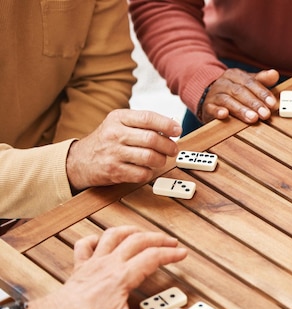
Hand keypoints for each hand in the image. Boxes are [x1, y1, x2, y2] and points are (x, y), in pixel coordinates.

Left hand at [21, 226, 187, 308]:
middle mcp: (109, 264)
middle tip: (170, 242)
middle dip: (158, 239)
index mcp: (122, 276)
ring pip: (114, 236)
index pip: (153, 257)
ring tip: (143, 232)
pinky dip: (95, 239)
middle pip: (138, 241)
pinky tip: (102, 240)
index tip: (182, 253)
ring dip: (131, 231)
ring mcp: (94, 262)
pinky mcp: (81, 266)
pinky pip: (86, 245)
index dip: (171, 254)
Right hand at [66, 109, 180, 190]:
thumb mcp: (119, 124)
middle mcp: (115, 134)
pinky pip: (142, 173)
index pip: (147, 118)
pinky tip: (146, 169)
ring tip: (161, 159)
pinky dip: (149, 172)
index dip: (166, 124)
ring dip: (161, 160)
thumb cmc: (107, 141)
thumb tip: (172, 127)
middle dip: (168, 146)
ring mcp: (113, 153)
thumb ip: (142, 124)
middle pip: (151, 139)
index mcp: (118, 118)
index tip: (178, 130)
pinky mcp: (114, 171)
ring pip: (149, 157)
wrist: (79, 161)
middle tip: (173, 149)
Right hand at [199, 69, 278, 123]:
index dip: (262, 93)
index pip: (250, 82)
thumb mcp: (247, 83)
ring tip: (253, 118)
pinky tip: (224, 115)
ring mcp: (214, 94)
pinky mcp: (207, 106)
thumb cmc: (233, 91)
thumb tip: (275, 74)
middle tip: (265, 114)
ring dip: (241, 110)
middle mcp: (224, 82)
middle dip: (254, 104)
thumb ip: (261, 80)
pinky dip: (217, 111)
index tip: (272, 104)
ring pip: (228, 100)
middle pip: (240, 92)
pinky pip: (211, 108)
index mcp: (235, 75)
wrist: (209, 95)